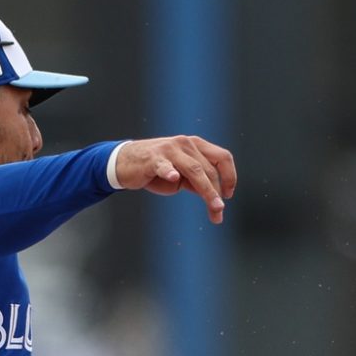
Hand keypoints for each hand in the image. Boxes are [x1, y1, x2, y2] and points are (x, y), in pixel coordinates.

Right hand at [113, 135, 236, 223]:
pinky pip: (164, 166)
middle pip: (209, 170)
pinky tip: (173, 177)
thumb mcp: (181, 175)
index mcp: (195, 145)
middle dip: (216, 193)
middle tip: (218, 212)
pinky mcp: (152, 159)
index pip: (222, 157)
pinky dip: (169, 171)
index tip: (228, 194)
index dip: (230, 176)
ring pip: (194, 170)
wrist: (124, 163)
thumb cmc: (155, 169)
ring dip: (207, 190)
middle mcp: (185, 144)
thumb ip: (197, 182)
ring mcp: (169, 150)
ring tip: (214, 206)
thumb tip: (216, 200)